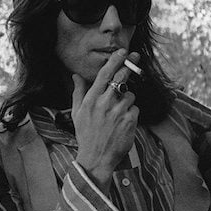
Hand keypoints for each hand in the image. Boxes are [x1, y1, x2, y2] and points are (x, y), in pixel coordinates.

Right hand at [72, 50, 138, 187]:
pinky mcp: (130, 120)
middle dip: (129, 66)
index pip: (104, 74)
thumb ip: (78, 92)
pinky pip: (135, 108)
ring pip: (130, 94)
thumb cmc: (86, 135)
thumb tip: (76, 76)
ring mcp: (118, 112)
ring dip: (127, 99)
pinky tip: (123, 122)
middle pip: (120, 78)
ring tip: (119, 111)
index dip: (115, 60)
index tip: (122, 51)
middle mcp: (104, 103)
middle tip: (135, 57)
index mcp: (91, 100)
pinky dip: (131, 112)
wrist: (96, 158)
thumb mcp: (77, 113)